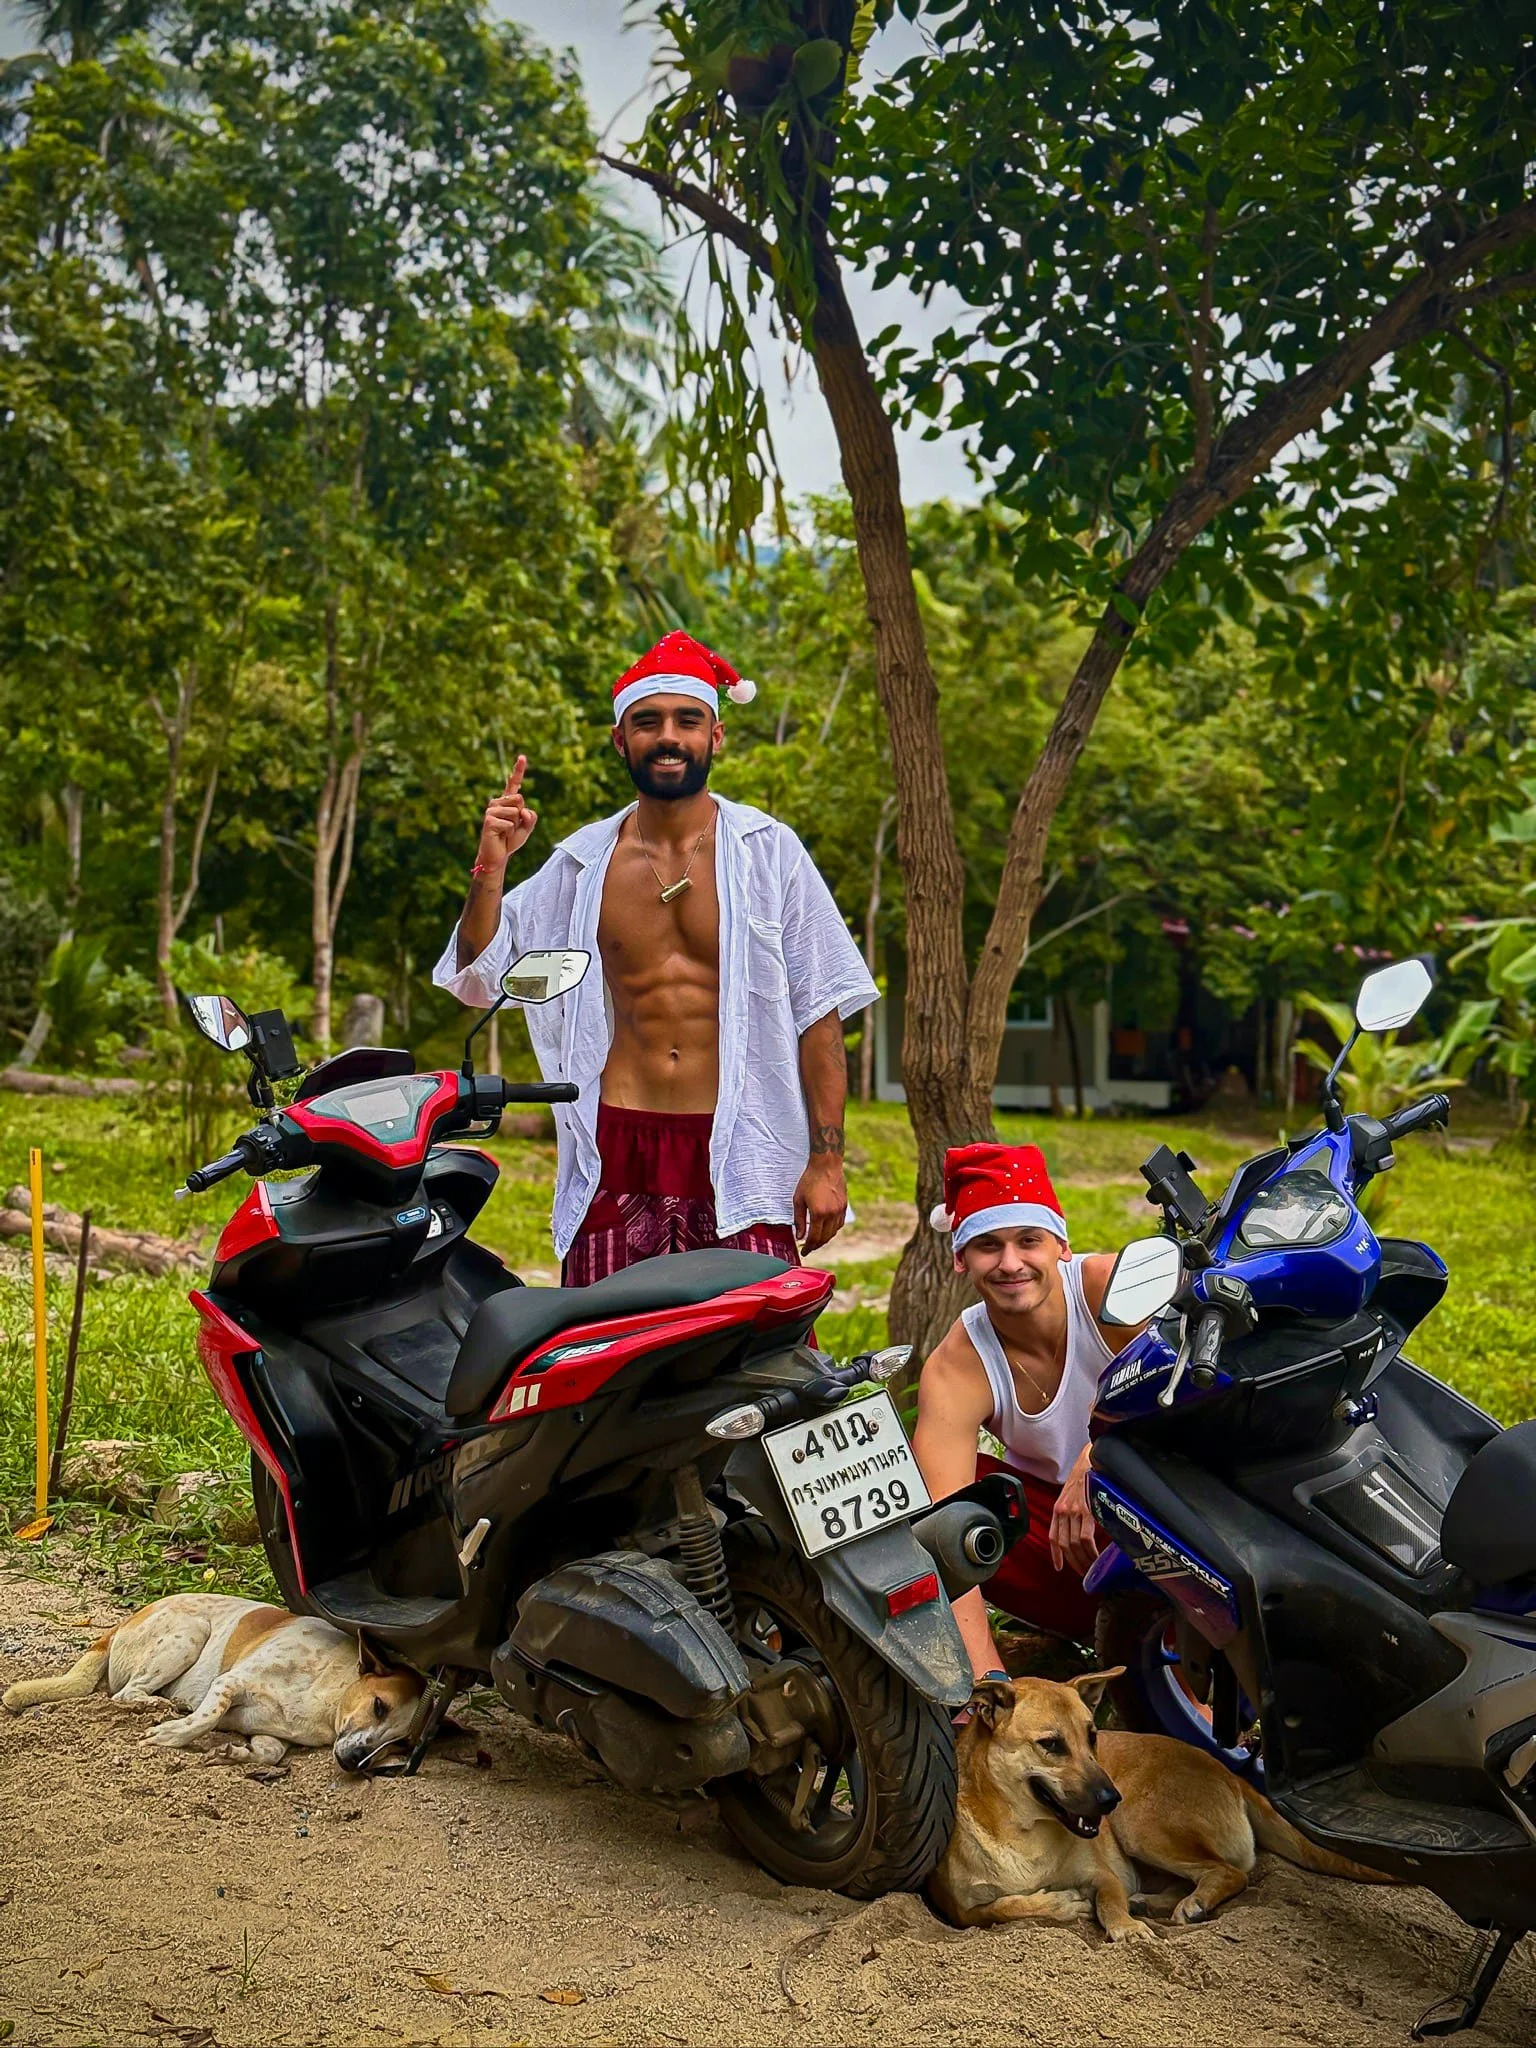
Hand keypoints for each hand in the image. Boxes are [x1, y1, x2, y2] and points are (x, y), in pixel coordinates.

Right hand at [476, 756, 537, 871]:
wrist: (497, 856)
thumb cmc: (510, 841)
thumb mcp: (527, 828)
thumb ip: (531, 818)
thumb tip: (523, 811)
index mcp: (507, 802)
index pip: (513, 783)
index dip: (518, 770)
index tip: (522, 756)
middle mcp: (497, 803)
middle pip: (520, 799)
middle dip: (521, 815)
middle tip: (511, 826)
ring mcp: (491, 810)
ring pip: (515, 812)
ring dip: (515, 825)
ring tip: (505, 832)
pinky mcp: (488, 820)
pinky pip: (510, 824)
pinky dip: (510, 832)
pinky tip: (500, 836)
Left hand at [793, 1156, 847, 1255]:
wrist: (826, 1165)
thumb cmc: (809, 1180)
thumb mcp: (798, 1199)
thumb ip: (798, 1220)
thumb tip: (799, 1236)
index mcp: (818, 1213)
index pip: (814, 1238)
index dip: (808, 1247)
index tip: (804, 1252)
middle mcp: (831, 1214)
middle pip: (825, 1238)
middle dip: (816, 1245)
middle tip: (809, 1248)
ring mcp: (839, 1210)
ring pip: (833, 1232)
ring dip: (825, 1239)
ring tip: (816, 1240)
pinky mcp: (844, 1206)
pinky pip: (839, 1224)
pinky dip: (832, 1230)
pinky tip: (826, 1229)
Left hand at [1049, 1445, 1098, 1577]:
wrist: (1092, 1458)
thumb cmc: (1086, 1476)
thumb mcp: (1073, 1495)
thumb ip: (1074, 1512)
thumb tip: (1083, 1532)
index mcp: (1058, 1508)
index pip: (1053, 1537)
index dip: (1055, 1555)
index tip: (1059, 1567)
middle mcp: (1063, 1511)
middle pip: (1064, 1545)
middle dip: (1074, 1562)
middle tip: (1085, 1573)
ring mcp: (1074, 1511)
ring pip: (1074, 1544)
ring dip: (1084, 1560)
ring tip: (1093, 1569)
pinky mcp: (1086, 1510)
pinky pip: (1085, 1538)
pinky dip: (1090, 1552)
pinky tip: (1096, 1558)